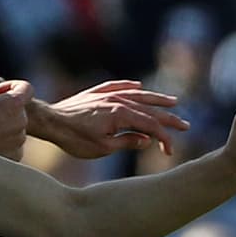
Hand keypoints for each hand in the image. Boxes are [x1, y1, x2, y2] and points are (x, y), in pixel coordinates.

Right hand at [0, 80, 27, 160]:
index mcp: (13, 104)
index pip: (26, 89)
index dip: (12, 86)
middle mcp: (21, 122)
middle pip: (18, 109)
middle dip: (3, 108)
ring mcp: (19, 140)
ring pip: (14, 127)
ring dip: (2, 125)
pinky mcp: (16, 155)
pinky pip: (11, 143)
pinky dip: (2, 142)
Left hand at [34, 81, 190, 157]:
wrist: (50, 121)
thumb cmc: (74, 138)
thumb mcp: (102, 148)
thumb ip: (127, 142)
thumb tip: (146, 140)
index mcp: (122, 114)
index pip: (151, 125)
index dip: (164, 138)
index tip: (169, 151)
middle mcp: (118, 100)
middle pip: (150, 109)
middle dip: (169, 118)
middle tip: (185, 125)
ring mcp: (107, 95)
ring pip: (138, 95)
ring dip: (156, 98)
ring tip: (173, 101)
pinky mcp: (96, 93)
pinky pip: (118, 86)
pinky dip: (130, 86)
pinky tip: (138, 85)